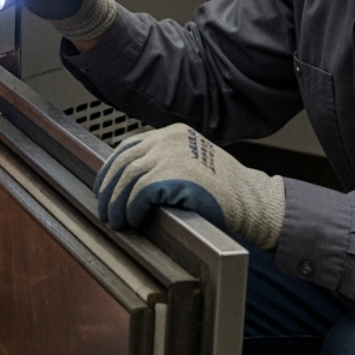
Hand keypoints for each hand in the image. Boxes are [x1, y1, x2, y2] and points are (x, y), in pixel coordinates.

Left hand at [94, 123, 285, 248]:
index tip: (104, 187)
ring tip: (117, 220)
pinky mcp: (173, 176)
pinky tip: (134, 219)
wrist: (250, 198)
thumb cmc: (224, 187)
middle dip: (108, 189)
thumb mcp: (191, 160)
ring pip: (128, 178)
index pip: (128, 147)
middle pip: (123, 162)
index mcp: (171, 133)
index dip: (111, 170)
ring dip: (117, 203)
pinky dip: (132, 208)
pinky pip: (140, 193)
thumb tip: (128, 182)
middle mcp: (168, 140)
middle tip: (106, 210)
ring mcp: (170, 156)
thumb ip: (164, 162)